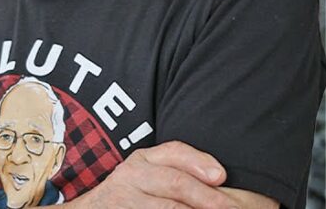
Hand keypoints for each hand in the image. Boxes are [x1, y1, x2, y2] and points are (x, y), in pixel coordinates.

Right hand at [70, 141, 238, 208]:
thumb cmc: (133, 195)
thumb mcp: (148, 174)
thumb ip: (180, 169)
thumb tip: (222, 179)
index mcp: (143, 159)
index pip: (174, 153)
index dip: (198, 162)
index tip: (221, 176)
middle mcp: (131, 175)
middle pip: (176, 182)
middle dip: (208, 197)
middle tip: (232, 207)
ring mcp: (124, 199)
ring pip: (169, 208)